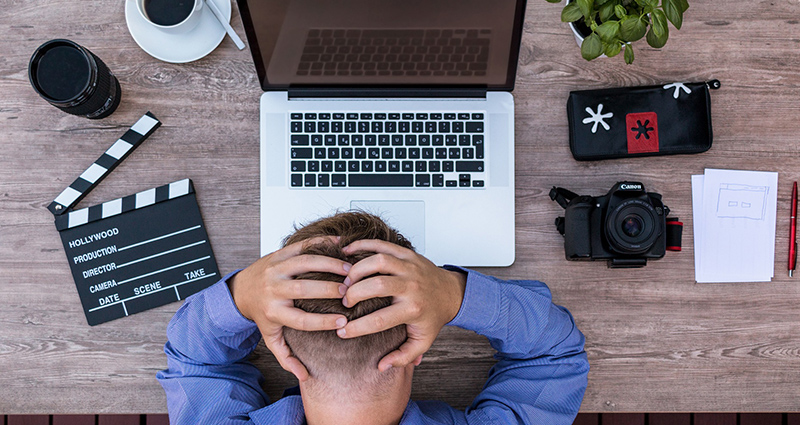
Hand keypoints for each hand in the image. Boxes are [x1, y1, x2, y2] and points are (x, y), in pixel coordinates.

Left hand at [228, 236, 351, 380]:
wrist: (241, 289)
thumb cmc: (262, 314)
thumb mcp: (270, 337)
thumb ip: (286, 356)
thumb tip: (303, 376)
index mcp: (274, 312)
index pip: (302, 320)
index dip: (324, 322)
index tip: (344, 322)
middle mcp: (273, 289)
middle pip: (304, 289)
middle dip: (329, 290)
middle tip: (350, 292)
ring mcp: (276, 269)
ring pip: (304, 263)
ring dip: (329, 264)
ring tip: (349, 269)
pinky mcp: (280, 253)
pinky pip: (302, 246)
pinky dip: (322, 243)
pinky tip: (341, 244)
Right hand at [337, 239, 466, 370]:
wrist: (452, 293)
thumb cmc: (433, 317)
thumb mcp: (422, 341)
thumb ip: (403, 356)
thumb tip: (381, 367)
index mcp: (413, 310)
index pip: (379, 320)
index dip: (356, 328)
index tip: (341, 332)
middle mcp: (411, 287)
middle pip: (376, 286)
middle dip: (354, 294)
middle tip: (344, 302)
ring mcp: (409, 267)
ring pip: (378, 261)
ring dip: (357, 270)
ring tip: (346, 281)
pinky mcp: (407, 253)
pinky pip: (382, 245)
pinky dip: (362, 245)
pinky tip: (346, 252)